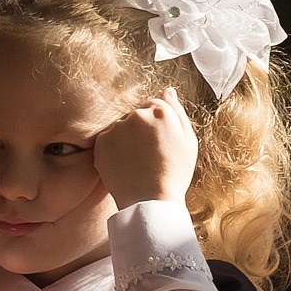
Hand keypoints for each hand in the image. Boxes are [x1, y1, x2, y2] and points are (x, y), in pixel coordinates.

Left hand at [94, 86, 197, 208]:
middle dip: (140, 130)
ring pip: (120, 127)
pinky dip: (113, 150)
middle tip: (148, 155)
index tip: (158, 142)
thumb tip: (167, 90)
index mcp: (161, 112)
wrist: (151, 201)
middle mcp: (137, 115)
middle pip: (136, 115)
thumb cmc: (174, 173)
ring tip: (136, 162)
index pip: (154, 105)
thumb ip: (177, 111)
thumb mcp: (188, 140)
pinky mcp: (102, 142)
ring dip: (125, 138)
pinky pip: (107, 140)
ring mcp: (117, 128)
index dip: (156, 125)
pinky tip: (125, 165)